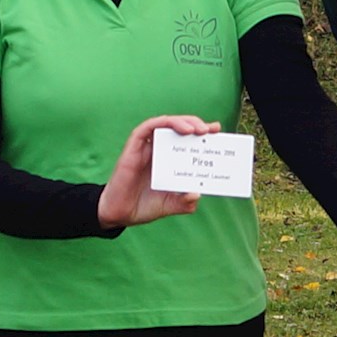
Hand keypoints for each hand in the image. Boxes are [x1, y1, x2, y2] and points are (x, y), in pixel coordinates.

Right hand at [95, 114, 212, 230]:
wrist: (119, 214)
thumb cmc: (143, 206)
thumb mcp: (170, 205)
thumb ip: (184, 202)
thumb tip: (196, 194)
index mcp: (170, 160)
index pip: (188, 140)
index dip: (202, 133)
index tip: (217, 131)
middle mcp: (159, 150)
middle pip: (179, 128)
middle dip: (196, 124)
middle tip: (211, 130)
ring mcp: (146, 148)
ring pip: (165, 123)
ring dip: (182, 121)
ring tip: (197, 129)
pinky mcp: (133, 147)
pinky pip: (146, 128)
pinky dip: (162, 124)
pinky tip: (177, 129)